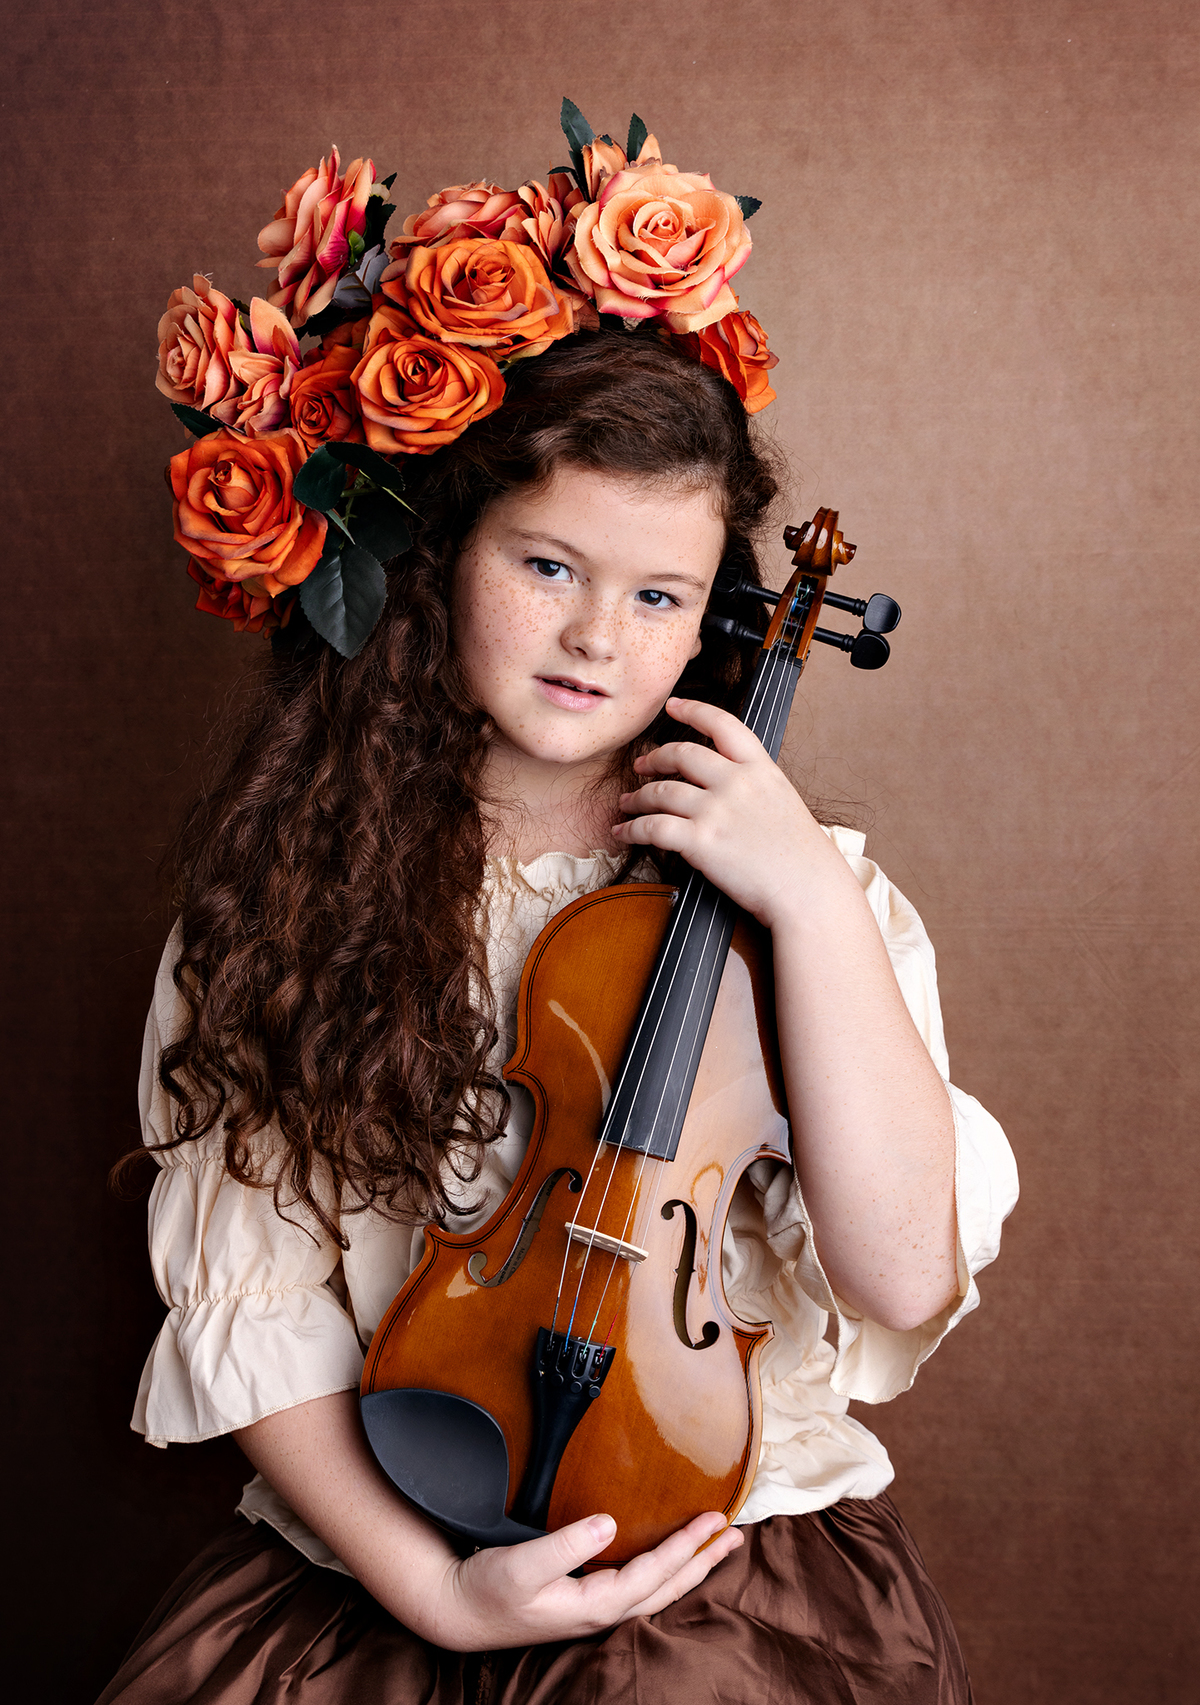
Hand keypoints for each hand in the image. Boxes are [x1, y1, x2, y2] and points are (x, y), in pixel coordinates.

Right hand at [425, 1509, 743, 1651]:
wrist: (460, 1612)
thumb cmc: (488, 1590)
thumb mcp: (520, 1565)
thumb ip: (565, 1545)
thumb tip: (608, 1523)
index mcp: (593, 1604)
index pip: (653, 1573)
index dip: (685, 1547)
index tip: (713, 1521)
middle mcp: (602, 1611)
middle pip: (666, 1587)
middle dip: (702, 1561)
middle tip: (735, 1536)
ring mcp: (595, 1609)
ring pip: (657, 1589)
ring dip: (689, 1567)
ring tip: (716, 1547)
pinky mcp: (585, 1601)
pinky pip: (640, 1586)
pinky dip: (664, 1570)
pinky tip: (670, 1561)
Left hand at [613, 697, 852, 929]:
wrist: (809, 890)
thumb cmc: (802, 856)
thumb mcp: (784, 801)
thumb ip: (754, 784)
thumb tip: (725, 781)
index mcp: (760, 768)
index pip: (722, 724)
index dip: (693, 710)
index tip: (673, 706)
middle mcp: (736, 782)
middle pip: (682, 754)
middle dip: (655, 757)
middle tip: (641, 765)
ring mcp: (717, 811)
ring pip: (660, 791)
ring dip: (637, 797)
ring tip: (626, 802)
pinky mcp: (700, 842)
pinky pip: (653, 828)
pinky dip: (631, 829)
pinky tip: (623, 831)